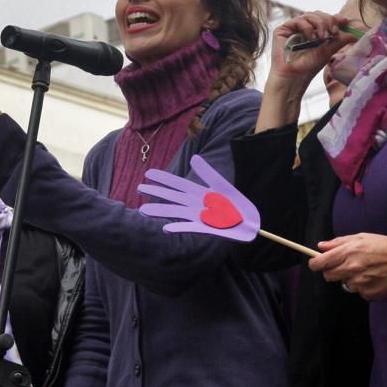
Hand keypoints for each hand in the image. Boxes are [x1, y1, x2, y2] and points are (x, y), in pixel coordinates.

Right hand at [137, 155, 260, 240]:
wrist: (247, 221)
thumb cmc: (234, 202)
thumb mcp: (221, 184)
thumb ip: (207, 173)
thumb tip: (193, 158)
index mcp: (197, 192)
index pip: (176, 184)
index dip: (163, 179)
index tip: (147, 173)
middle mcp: (194, 204)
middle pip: (171, 197)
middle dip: (156, 192)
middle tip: (139, 188)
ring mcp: (198, 217)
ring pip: (175, 212)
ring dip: (160, 211)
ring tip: (143, 210)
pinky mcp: (204, 229)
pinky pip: (189, 228)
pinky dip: (178, 228)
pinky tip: (166, 229)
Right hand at [256, 10, 358, 131]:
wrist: (294, 77)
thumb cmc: (308, 67)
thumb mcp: (328, 51)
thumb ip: (339, 41)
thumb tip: (355, 34)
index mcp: (313, 32)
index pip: (324, 18)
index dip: (334, 18)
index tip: (344, 21)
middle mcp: (302, 28)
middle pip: (318, 14)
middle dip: (328, 21)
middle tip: (333, 33)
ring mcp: (292, 28)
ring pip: (309, 15)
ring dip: (320, 24)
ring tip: (323, 37)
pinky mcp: (282, 30)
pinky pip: (298, 21)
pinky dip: (308, 27)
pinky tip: (311, 38)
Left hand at [308, 233, 386, 300]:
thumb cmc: (383, 246)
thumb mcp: (361, 237)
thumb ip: (338, 242)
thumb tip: (321, 246)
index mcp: (347, 253)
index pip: (320, 263)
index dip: (315, 264)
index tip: (315, 263)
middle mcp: (351, 269)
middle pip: (328, 276)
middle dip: (332, 271)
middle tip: (344, 266)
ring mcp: (359, 283)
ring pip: (344, 284)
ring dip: (350, 279)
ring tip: (365, 271)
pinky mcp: (368, 294)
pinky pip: (359, 292)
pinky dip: (363, 286)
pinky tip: (373, 278)